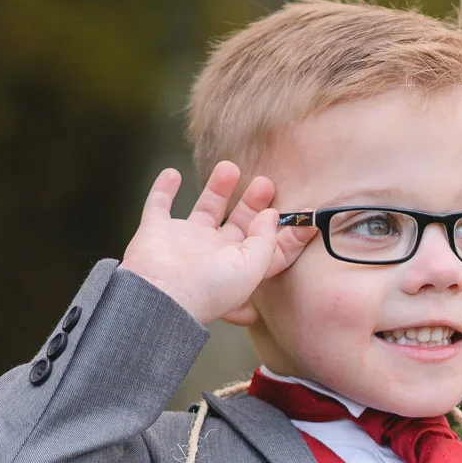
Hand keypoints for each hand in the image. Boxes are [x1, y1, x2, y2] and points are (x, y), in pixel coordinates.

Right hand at [118, 162, 313, 322]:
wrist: (161, 295)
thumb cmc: (208, 288)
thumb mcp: (252, 267)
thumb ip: (266, 240)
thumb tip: (271, 215)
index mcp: (238, 267)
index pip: (270, 248)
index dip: (289, 233)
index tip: (307, 214)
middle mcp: (212, 255)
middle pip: (238, 224)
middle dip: (253, 203)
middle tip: (265, 183)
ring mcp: (182, 243)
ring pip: (204, 209)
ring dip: (217, 188)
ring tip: (230, 167)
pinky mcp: (154, 232)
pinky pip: (158, 205)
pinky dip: (163, 189)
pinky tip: (172, 174)